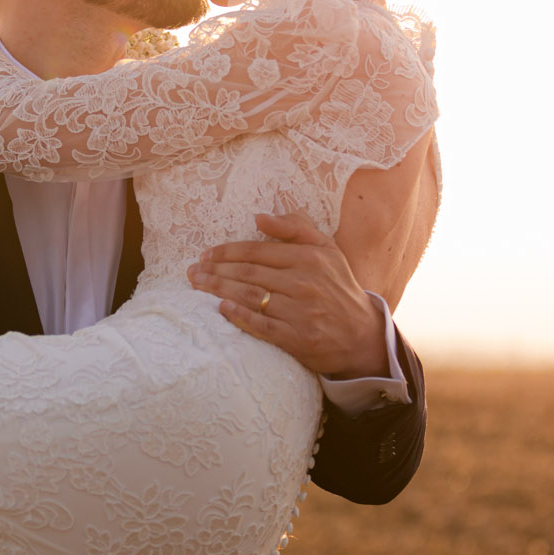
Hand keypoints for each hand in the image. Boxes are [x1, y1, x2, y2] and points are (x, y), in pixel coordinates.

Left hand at [186, 213, 389, 379]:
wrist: (361, 335)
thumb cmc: (338, 287)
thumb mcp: (326, 249)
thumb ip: (295, 227)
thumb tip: (259, 216)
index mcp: (309, 258)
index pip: (257, 251)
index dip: (227, 252)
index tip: (205, 254)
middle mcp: (305, 282)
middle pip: (249, 273)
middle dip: (215, 270)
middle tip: (192, 271)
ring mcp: (301, 311)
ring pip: (251, 296)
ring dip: (219, 289)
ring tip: (197, 285)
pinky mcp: (298, 338)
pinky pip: (262, 325)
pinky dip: (240, 316)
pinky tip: (221, 308)